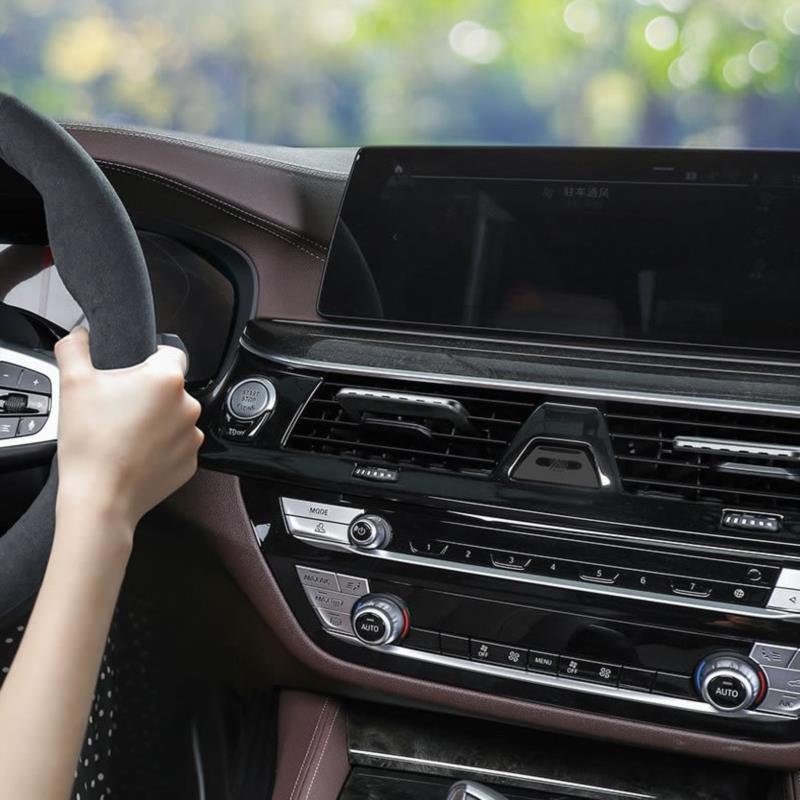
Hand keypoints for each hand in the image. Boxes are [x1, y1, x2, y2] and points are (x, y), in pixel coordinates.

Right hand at [54, 328, 202, 537]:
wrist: (101, 497)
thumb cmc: (91, 442)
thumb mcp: (74, 383)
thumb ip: (76, 349)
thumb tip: (80, 336)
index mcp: (166, 379)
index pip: (170, 353)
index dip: (150, 358)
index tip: (135, 371)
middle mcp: (188, 405)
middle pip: (170, 388)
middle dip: (148, 394)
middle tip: (119, 408)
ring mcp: (193, 436)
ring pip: (174, 418)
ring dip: (156, 421)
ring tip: (125, 434)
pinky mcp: (191, 462)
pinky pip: (177, 446)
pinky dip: (161, 448)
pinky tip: (136, 453)